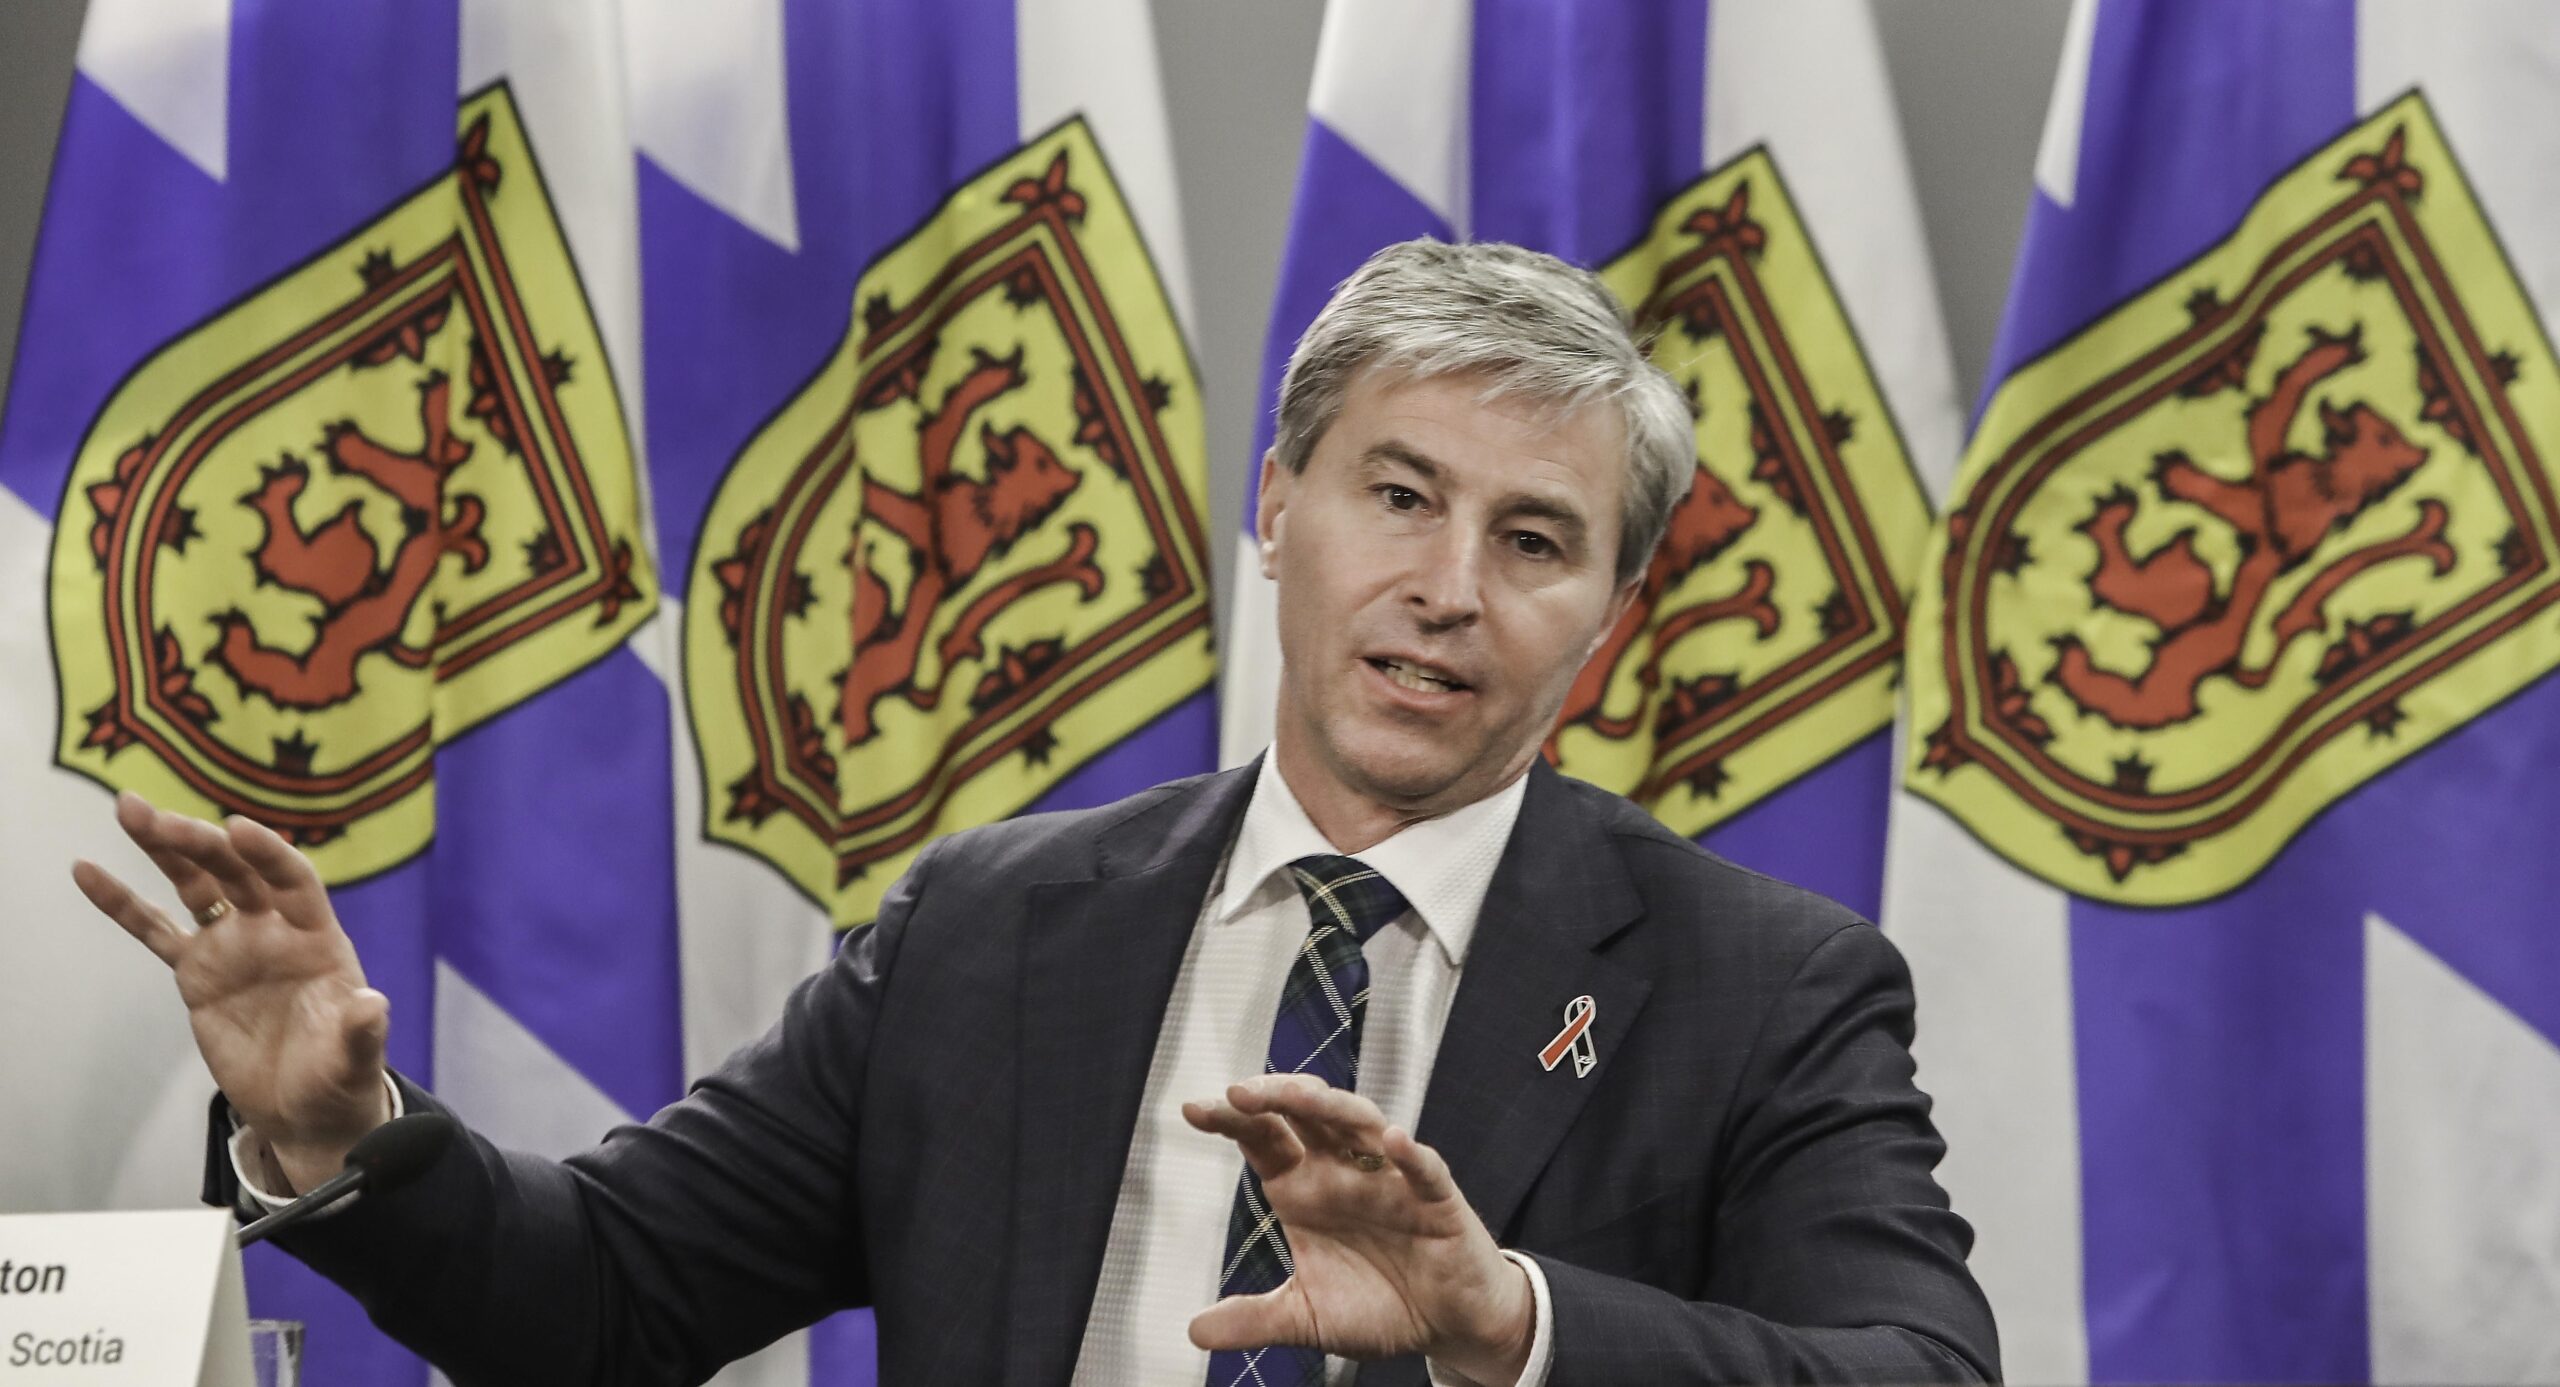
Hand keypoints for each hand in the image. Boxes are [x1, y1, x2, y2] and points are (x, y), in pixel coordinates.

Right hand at [72, 792, 392, 1191]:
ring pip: (195, 886)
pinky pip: (155, 930)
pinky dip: (122, 903)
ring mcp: (232, 945)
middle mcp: (273, 930)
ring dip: (165, 848)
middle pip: (236, 872)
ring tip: (128, 809)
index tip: (237, 827)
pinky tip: (88, 871)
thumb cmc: (338, 1076)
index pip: (293, 881)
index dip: (268, 853)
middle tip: (158, 818)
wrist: (304, 1106)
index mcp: (317, 938)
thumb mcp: (355, 1058)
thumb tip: (372, 1006)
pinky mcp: (197, 971)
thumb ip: (361, 1031)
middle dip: (201, 843)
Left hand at [1182, 1074, 1534, 1383]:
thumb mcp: (1306, 1316)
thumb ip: (1254, 1318)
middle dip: (1274, 1096)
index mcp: (1305, 1187)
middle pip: (1307, 1113)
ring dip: (1330, 1105)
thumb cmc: (1379, 1304)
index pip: (1264, 1138)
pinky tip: (1394, 1141)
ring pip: (1361, 1122)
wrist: (1446, 1325)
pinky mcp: (1437, 1200)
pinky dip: (1411, 1153)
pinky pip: (1425, 1169)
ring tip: (1298, 1096)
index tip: (1193, 1109)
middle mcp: (1344, 1170)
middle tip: (1236, 1093)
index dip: (1231, 1119)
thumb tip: (1194, 1331)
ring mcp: (1391, 1178)